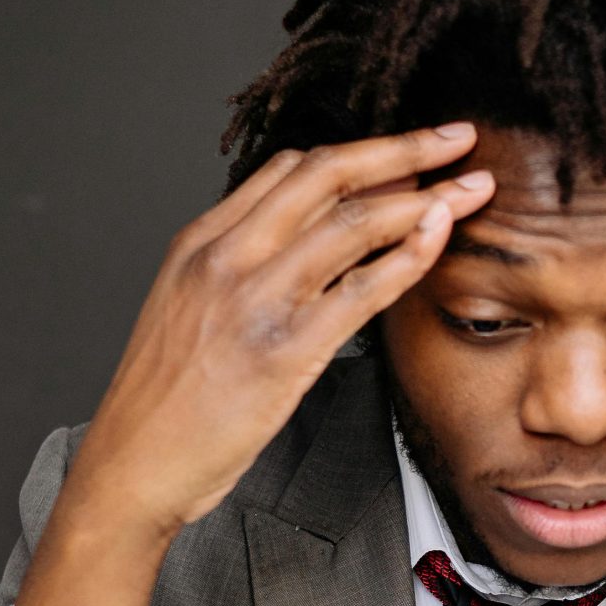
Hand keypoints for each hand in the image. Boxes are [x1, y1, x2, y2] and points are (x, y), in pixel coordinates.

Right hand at [67, 123, 497, 537]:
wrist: (132, 467)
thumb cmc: (164, 404)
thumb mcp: (187, 312)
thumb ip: (236, 271)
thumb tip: (301, 250)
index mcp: (200, 243)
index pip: (289, 170)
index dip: (358, 154)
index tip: (405, 155)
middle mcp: (226, 258)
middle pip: (327, 175)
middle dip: (403, 149)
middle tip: (457, 138)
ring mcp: (256, 301)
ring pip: (353, 222)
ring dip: (425, 197)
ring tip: (473, 187)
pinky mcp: (285, 351)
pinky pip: (362, 289)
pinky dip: (409, 257)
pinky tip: (441, 239)